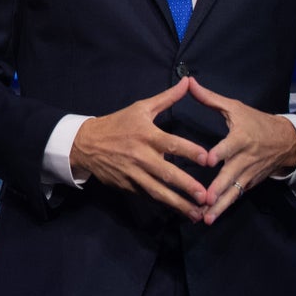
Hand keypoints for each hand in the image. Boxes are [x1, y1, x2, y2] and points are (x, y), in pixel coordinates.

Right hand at [69, 78, 208, 220]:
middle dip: (187, 186)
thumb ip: (167, 98)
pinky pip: (148, 197)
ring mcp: (134, 174)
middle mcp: (141, 156)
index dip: (191, 152)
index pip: (173, 144)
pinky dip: (163, 205)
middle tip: (206, 196)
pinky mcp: (128, 186)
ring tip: (197, 214)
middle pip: (167, 173)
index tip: (209, 160)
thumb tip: (187, 82)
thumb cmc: (117, 124)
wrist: (85, 143)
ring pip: (159, 191)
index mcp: (147, 135)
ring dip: (178, 204)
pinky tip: (179, 212)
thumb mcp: (141, 108)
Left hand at [188, 77, 295, 224]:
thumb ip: (210, 99)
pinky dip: (225, 205)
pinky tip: (211, 216)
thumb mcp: (235, 108)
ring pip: (233, 191)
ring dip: (220, 204)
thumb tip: (189, 82)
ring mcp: (248, 174)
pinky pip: (237, 195)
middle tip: (203, 201)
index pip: (229, 147)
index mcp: (240, 139)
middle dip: (217, 189)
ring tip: (206, 217)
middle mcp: (245, 159)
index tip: (209, 161)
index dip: (220, 153)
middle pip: (230, 176)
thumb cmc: (255, 122)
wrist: (286, 141)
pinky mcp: (250, 183)